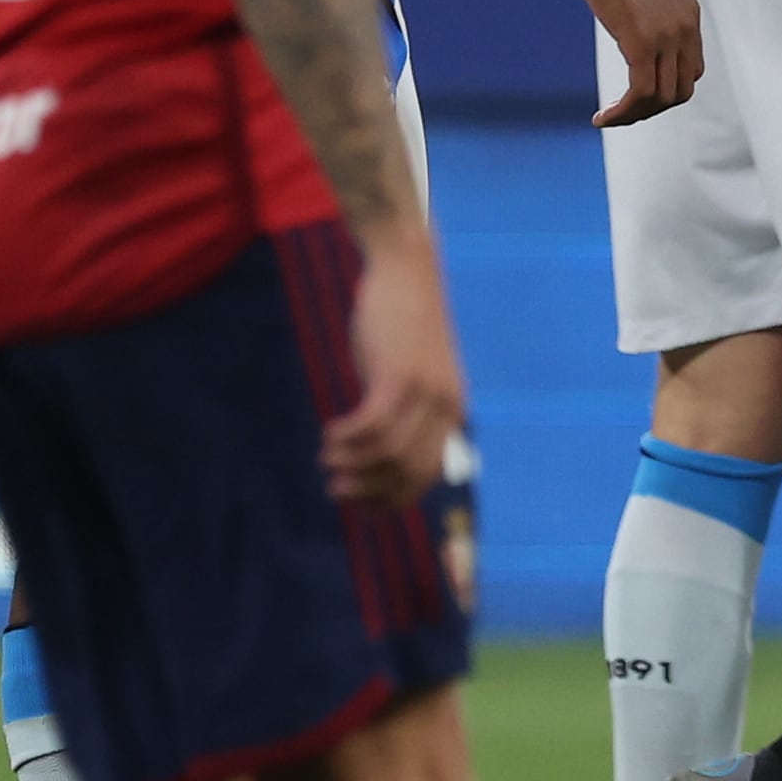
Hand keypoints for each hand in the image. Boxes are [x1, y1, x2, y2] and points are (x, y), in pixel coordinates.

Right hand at [325, 235, 467, 509]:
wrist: (406, 272)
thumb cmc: (402, 324)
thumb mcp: (412, 374)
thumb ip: (404, 412)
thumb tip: (378, 455)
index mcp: (453, 410)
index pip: (427, 473)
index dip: (394, 498)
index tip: (364, 508)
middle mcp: (446, 406)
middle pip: (405, 470)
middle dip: (367, 488)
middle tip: (336, 488)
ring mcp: (425, 391)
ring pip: (385, 451)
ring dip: (350, 463)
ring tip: (327, 459)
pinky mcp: (399, 375)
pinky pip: (371, 425)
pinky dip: (347, 438)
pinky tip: (330, 434)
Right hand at [573, 0, 703, 124]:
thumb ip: (646, 17)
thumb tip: (633, 30)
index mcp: (689, 16)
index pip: (691, 70)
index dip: (667, 90)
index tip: (637, 96)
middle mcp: (686, 28)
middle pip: (682, 90)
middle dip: (653, 108)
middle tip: (623, 112)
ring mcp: (668, 37)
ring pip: (662, 97)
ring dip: (635, 115)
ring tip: (609, 118)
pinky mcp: (643, 43)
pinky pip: (641, 92)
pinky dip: (623, 112)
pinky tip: (602, 117)